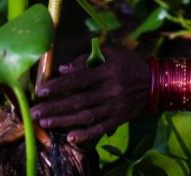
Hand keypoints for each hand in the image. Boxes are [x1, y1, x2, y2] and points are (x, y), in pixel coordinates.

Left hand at [32, 48, 149, 142]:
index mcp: (107, 72)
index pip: (78, 80)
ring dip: (64, 120)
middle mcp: (110, 91)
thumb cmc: (129, 63)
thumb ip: (86, 59)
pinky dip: (86, 134)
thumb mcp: (111, 53)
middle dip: (54, 107)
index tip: (41, 91)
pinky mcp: (119, 119)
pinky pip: (101, 129)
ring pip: (86, 116)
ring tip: (45, 123)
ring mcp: (114, 107)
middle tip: (35, 112)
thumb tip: (63, 69)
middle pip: (78, 101)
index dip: (59, 86)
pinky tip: (71, 137)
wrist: (155, 82)